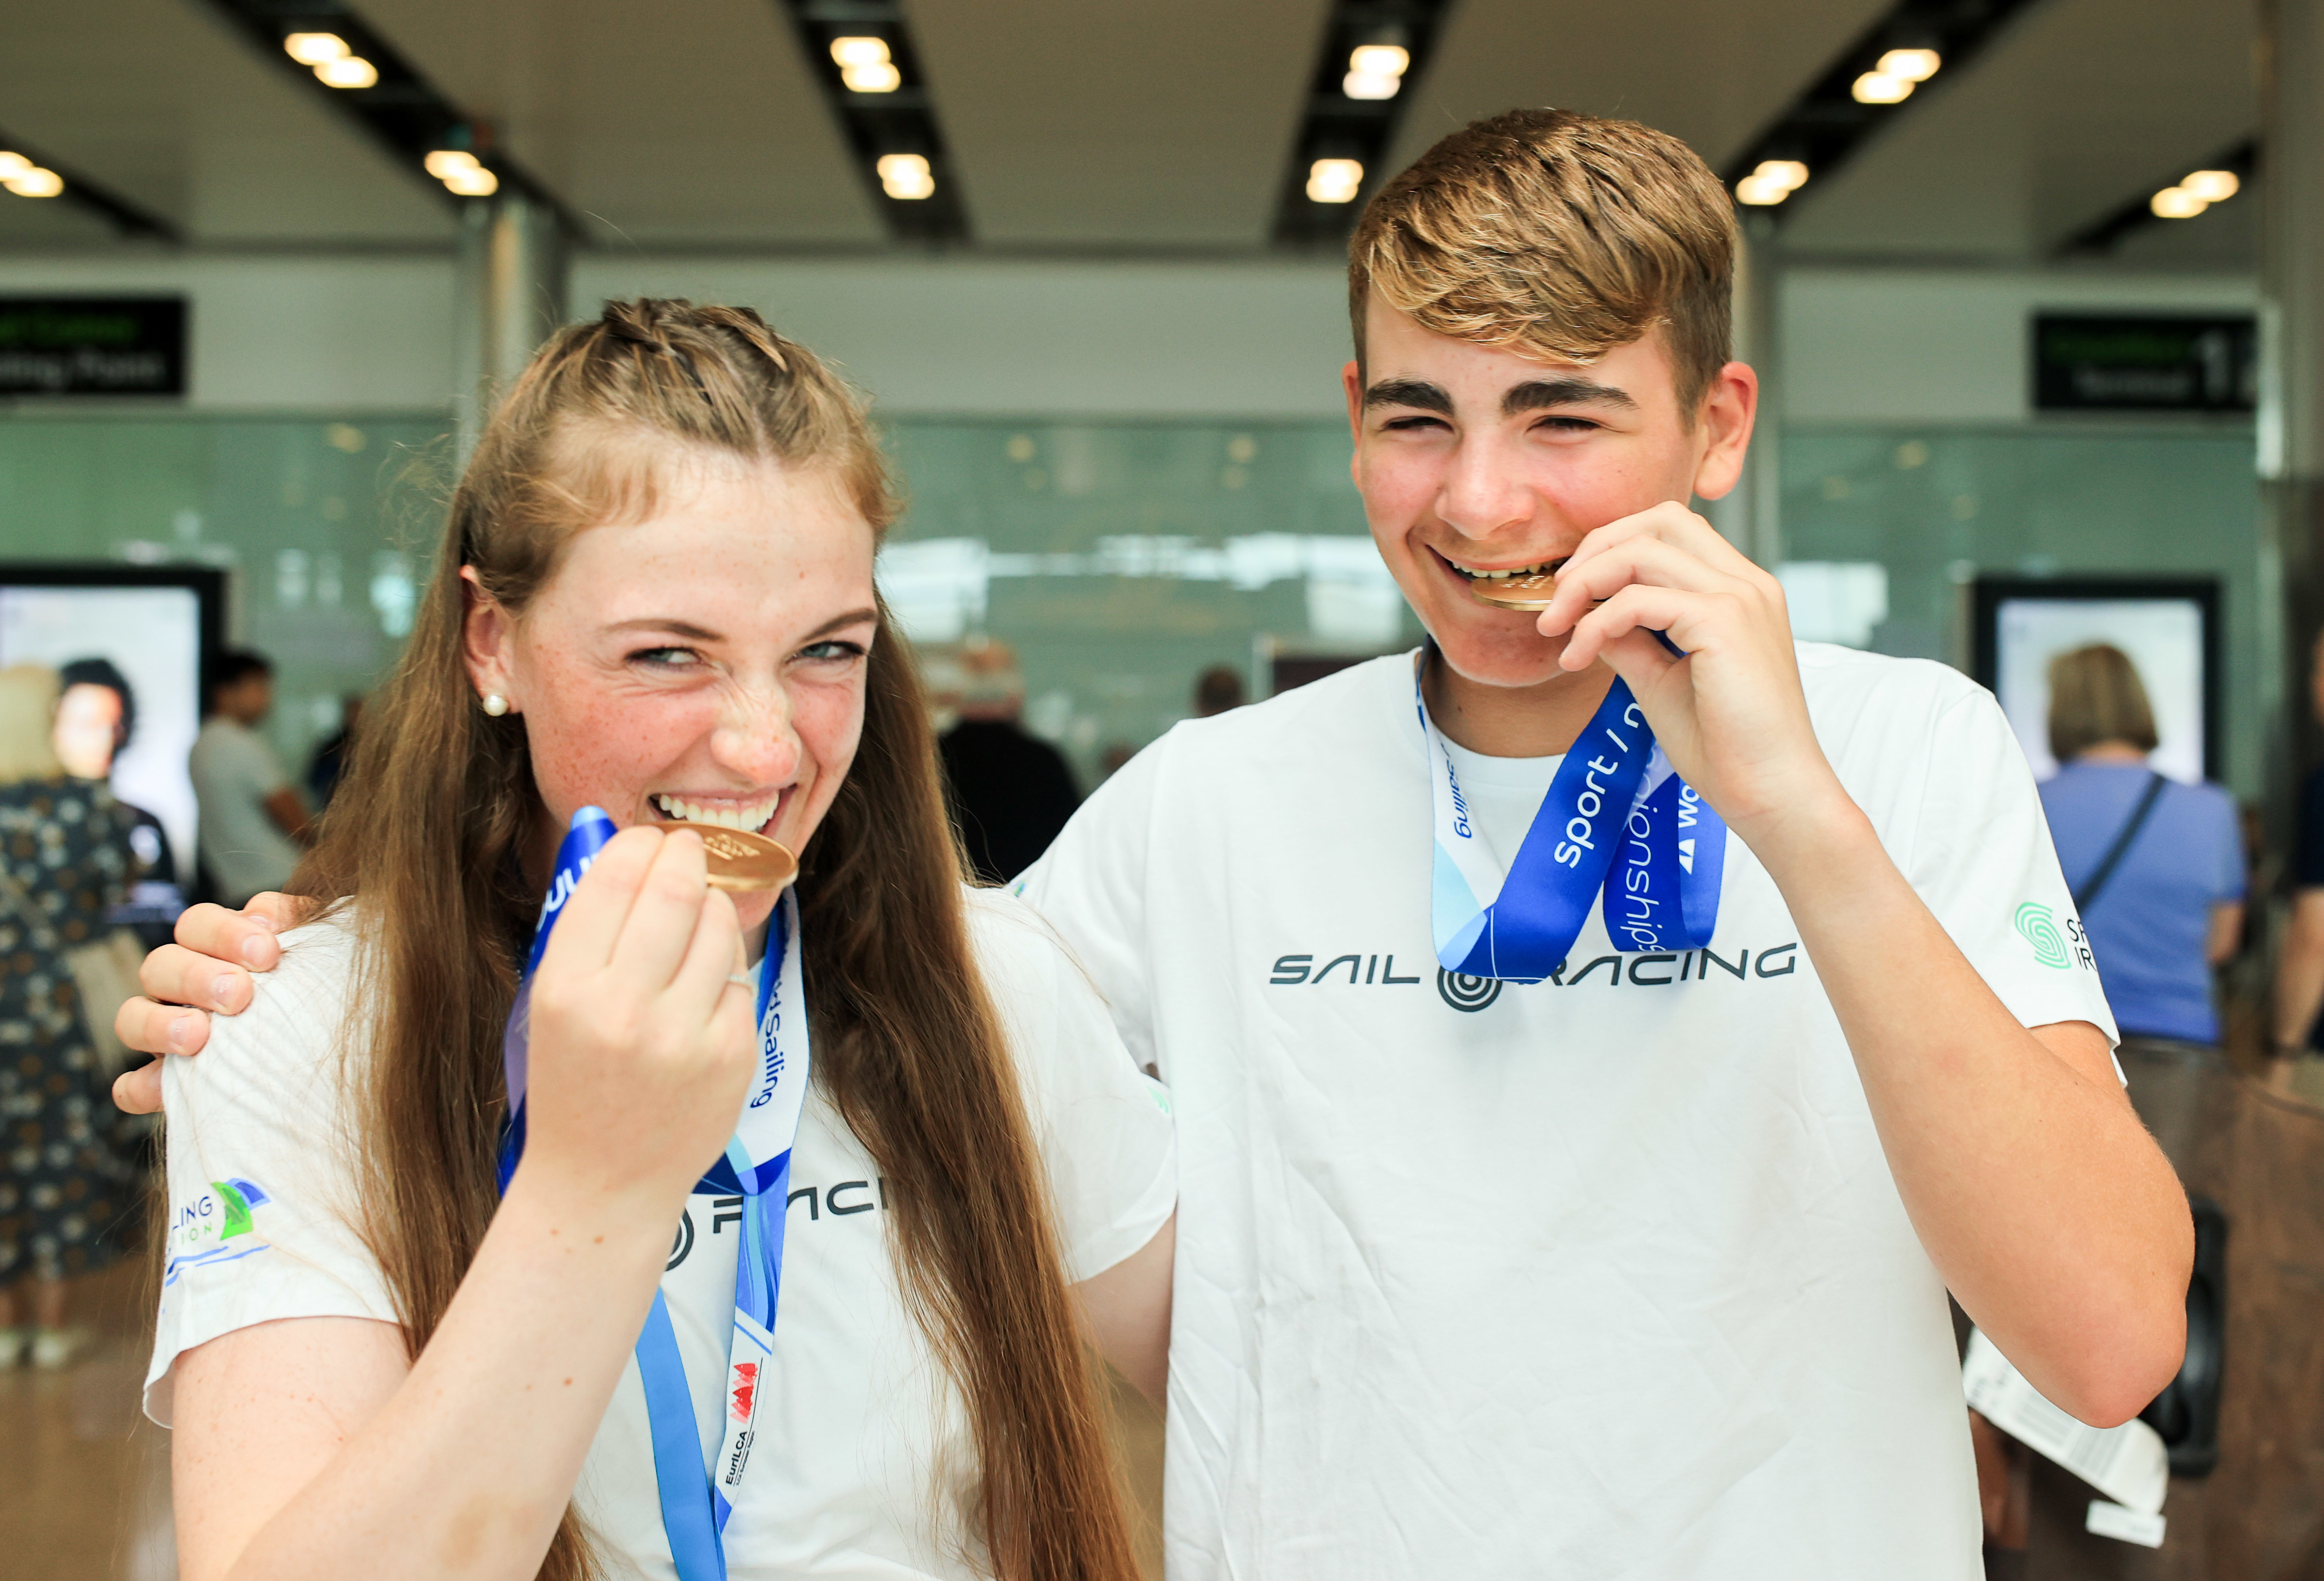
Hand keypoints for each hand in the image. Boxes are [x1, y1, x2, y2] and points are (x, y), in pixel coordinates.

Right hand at [111, 893, 308, 1114]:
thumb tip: (275, 917)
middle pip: (161, 964)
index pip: (198, 924)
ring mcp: (165, 1033)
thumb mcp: (316, 954)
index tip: (268, 952)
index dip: (226, 932)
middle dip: (197, 976)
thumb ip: (300, 926)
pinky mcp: (162, 1084)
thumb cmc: (319, 994)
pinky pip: (131, 1086)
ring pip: (132, 1017)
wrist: (326, 1062)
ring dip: (160, 1024)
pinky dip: (140, 1086)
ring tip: (198, 1036)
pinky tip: (161, 1088)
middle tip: (238, 995)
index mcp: (216, 950)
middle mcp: (183, 986)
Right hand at [515, 826, 756, 1215]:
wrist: (602, 1184)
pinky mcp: (732, 1057)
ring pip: (719, 927)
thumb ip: (587, 931)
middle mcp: (625, 1011)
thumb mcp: (551, 1006)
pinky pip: (741, 977)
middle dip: (687, 856)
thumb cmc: (573, 1084)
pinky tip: (705, 984)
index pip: (614, 880)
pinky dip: (726, 967)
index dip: (640, 844)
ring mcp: (685, 1037)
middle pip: (676, 891)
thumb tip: (629, 844)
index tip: (650, 839)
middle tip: (688, 851)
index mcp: (567, 990)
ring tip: (696, 918)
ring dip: (712, 908)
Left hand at [1536, 502, 1851, 853]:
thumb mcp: (1662, 680)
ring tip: (1555, 629)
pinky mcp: (1724, 622)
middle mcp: (1746, 582)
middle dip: (1595, 549)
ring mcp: (1740, 597)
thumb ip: (1630, 640)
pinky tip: (1578, 657)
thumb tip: (1587, 615)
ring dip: (1583, 585)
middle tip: (1556, 601)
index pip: (1671, 529)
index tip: (1572, 593)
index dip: (1613, 548)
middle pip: (1658, 520)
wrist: (1771, 792)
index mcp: (1740, 590)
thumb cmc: (1726, 748)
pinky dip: (1596, 622)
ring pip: (1641, 550)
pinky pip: (1637, 599)